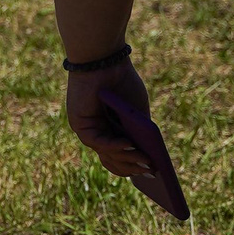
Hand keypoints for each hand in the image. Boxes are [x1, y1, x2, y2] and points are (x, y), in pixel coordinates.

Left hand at [64, 60, 154, 178]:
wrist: (104, 59)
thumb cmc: (121, 81)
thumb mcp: (137, 111)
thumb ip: (142, 132)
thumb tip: (150, 159)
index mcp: (109, 130)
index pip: (119, 156)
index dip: (134, 167)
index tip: (154, 176)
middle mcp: (96, 132)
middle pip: (113, 159)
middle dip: (133, 167)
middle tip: (152, 172)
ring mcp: (87, 129)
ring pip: (107, 153)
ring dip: (128, 158)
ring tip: (146, 162)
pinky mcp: (79, 124)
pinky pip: (98, 142)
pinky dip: (115, 145)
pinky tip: (130, 145)